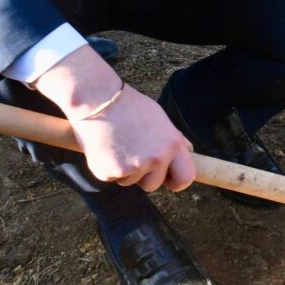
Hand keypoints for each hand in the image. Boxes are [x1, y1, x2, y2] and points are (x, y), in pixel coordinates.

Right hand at [72, 87, 197, 192]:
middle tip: (133, 156)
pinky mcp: (110, 172)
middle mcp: (156, 158)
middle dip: (144, 176)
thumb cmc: (129, 106)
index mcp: (172, 145)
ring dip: (125, 170)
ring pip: (131, 182)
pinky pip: (112, 178)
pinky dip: (107, 167)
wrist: (97, 100)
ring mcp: (133, 167)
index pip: (186, 178)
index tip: (168, 180)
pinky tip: (105, 148)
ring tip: (118, 146)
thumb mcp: (160, 119)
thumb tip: (187, 151)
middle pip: (154, 184)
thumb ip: (173, 139)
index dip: (176, 181)